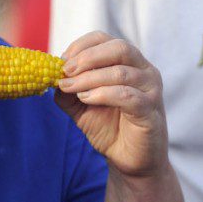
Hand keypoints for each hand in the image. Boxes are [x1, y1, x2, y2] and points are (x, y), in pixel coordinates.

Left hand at [55, 31, 167, 176]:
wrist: (129, 162)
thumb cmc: (109, 128)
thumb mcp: (80, 106)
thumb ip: (67, 90)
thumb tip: (51, 75)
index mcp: (128, 63)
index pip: (105, 40)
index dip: (81, 46)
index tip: (61, 61)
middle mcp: (144, 71)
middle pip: (118, 48)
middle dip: (87, 58)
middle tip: (65, 71)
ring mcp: (151, 90)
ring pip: (120, 72)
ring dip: (90, 78)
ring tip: (71, 89)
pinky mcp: (151, 110)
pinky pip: (128, 95)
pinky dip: (103, 94)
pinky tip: (86, 99)